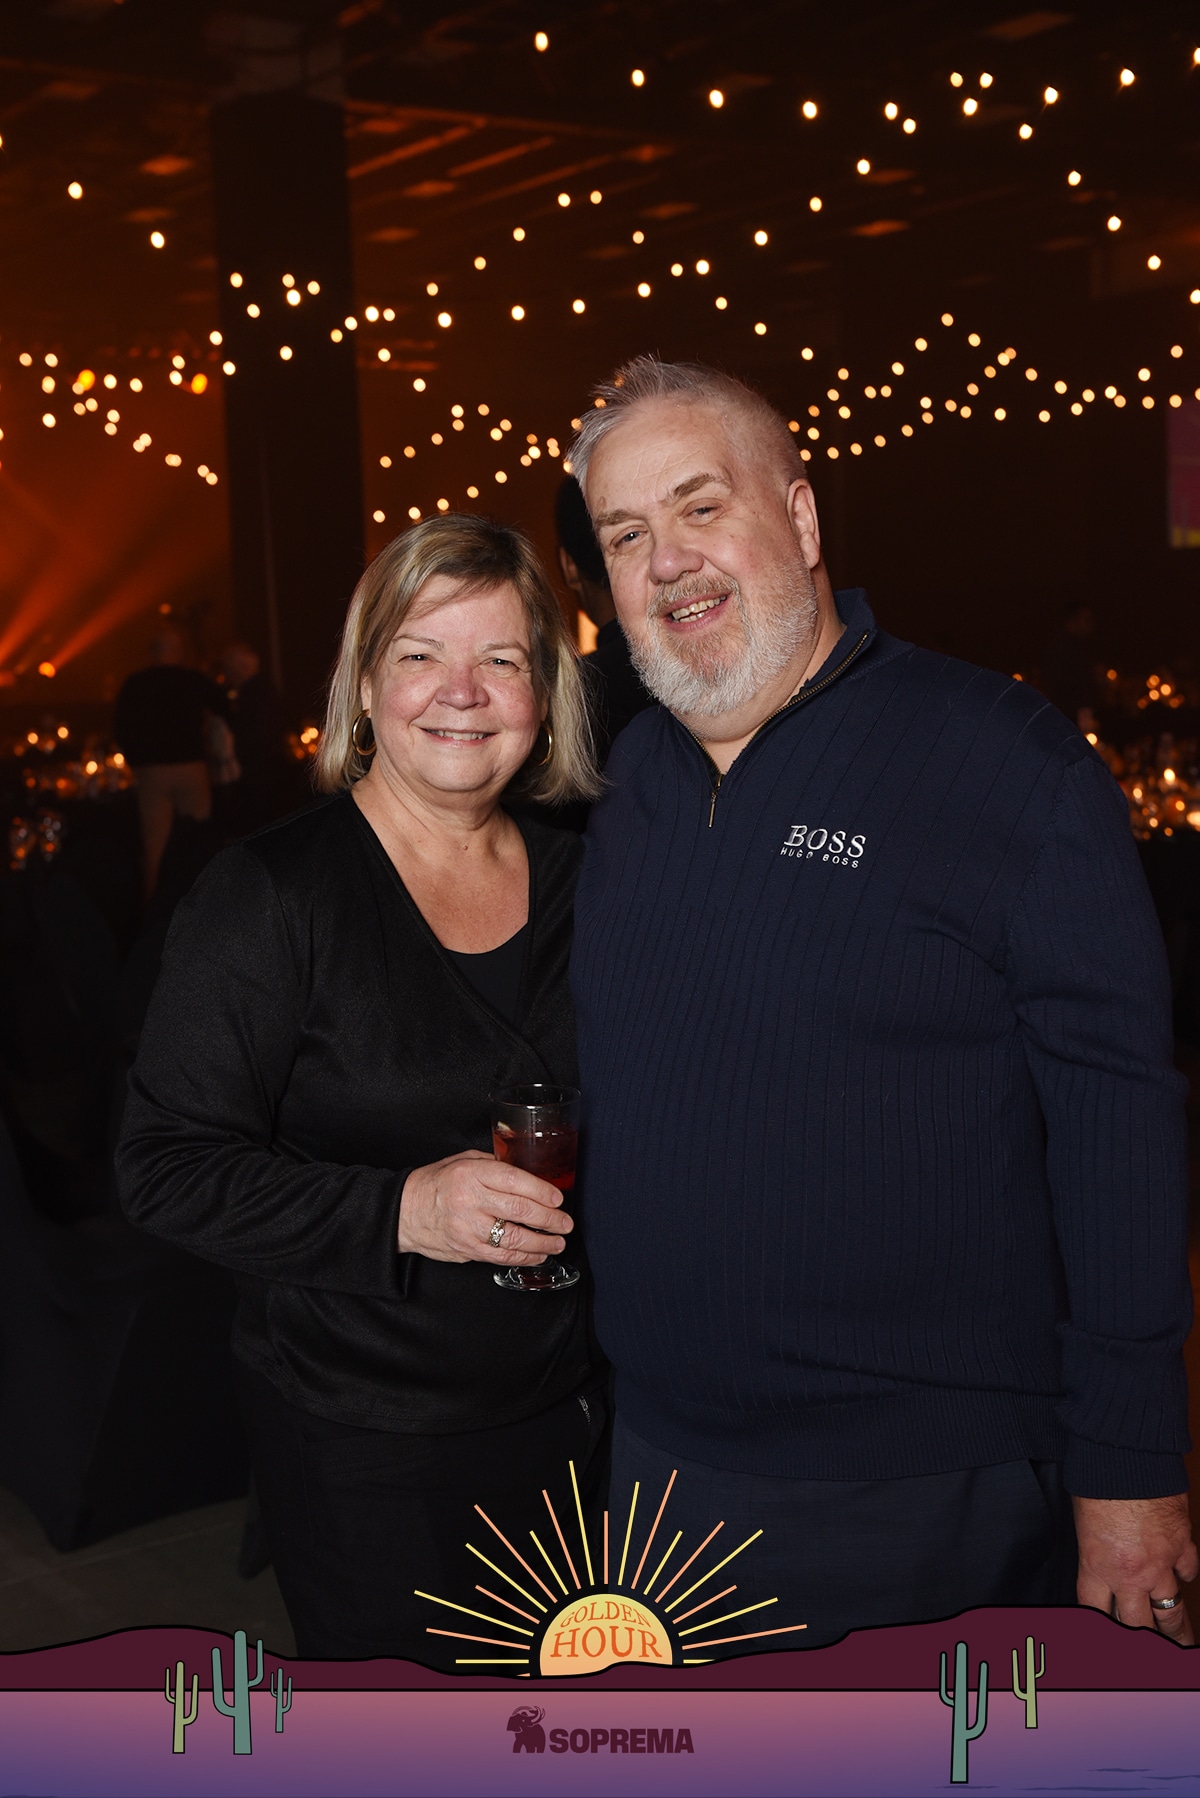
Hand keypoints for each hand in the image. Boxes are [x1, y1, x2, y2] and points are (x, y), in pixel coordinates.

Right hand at [398, 1150, 571, 1266]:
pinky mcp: (467, 1249)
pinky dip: (523, 1257)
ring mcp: (468, 1228)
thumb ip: (494, 1165)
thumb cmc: (436, 1183)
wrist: (404, 1211)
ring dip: (542, 1243)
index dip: (542, 1191)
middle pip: (520, 1210)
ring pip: (513, 1238)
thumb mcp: (464, 1161)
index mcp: (471, 1174)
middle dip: (549, 1219)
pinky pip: (501, 1256)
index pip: (515, 1181)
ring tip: (558, 1242)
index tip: (558, 1198)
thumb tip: (528, 1173)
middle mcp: (470, 1200)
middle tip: (565, 1223)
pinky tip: (537, 1254)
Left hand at [1074, 1493, 1198, 1642]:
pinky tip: (1183, 1578)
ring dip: (1174, 1629)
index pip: (1095, 1615)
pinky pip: (1189, 1571)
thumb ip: (1093, 1553)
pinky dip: (1185, 1575)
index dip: (1098, 1631)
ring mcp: (1161, 1563)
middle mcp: (1131, 1574)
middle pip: (1138, 1625)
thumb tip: (1101, 1564)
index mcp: (1097, 1568)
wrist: (1129, 1455)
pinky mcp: (1183, 1544)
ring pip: (1171, 1611)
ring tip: (1179, 1643)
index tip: (1102, 1641)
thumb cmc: (1097, 1481)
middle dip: (1141, 1642)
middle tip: (1146, 1654)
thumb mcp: (1081, 1523)